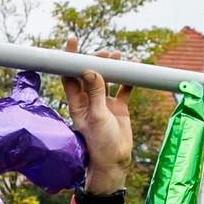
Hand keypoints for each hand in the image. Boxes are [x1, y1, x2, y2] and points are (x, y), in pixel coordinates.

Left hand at [61, 40, 133, 196]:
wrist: (115, 163)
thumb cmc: (100, 145)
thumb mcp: (97, 118)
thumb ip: (95, 94)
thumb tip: (90, 70)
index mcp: (77, 104)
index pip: (69, 76)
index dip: (69, 58)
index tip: (73, 41)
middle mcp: (89, 101)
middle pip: (89, 73)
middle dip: (96, 59)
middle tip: (106, 53)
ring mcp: (104, 103)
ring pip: (107, 78)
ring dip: (112, 65)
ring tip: (118, 56)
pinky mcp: (119, 107)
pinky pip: (124, 87)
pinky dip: (128, 77)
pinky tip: (134, 66)